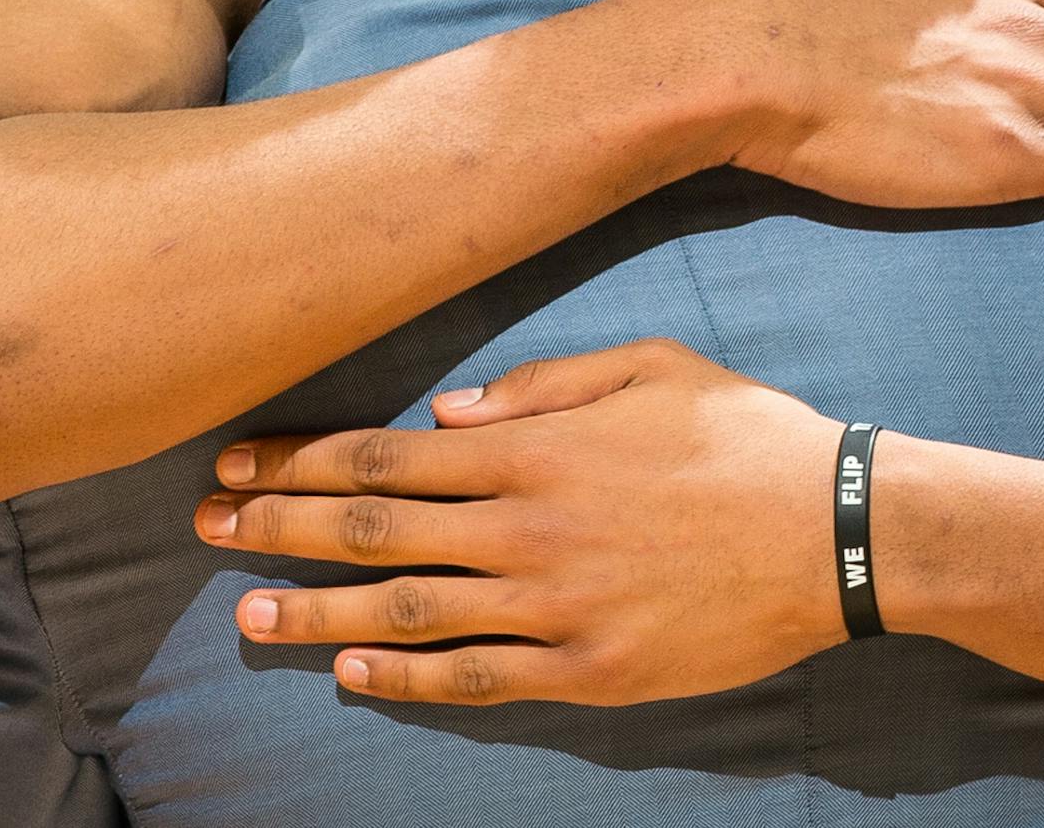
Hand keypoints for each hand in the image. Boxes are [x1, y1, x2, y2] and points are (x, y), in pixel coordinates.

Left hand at [194, 339, 844, 705]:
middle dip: (280, 528)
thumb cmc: (744, 435)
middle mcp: (528, 528)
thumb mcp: (652, 366)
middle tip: (206, 527)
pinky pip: (479, 677)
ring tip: (245, 616)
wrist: (836, 533)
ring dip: (317, 613)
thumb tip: (451, 407)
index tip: (238, 462)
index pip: (386, 454)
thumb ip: (546, 383)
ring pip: (408, 611)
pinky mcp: (589, 668)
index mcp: (537, 448)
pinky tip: (351, 673)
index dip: (302, 461)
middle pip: (376, 529)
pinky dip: (408, 678)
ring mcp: (555, 606)